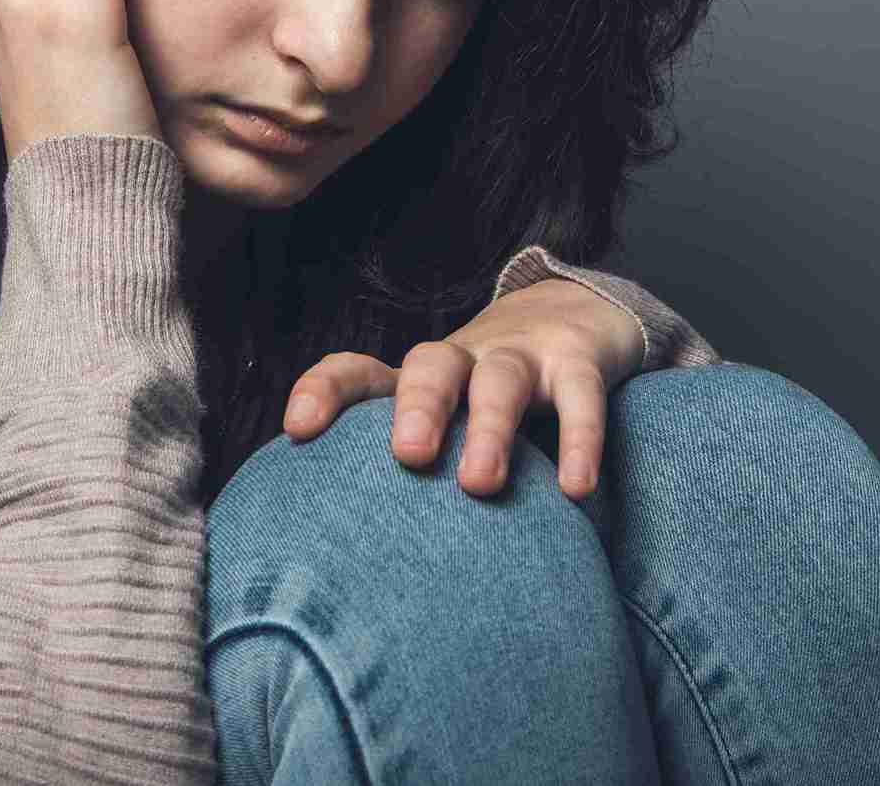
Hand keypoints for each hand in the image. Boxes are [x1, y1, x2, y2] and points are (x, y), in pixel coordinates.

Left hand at [281, 277, 645, 500]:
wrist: (577, 312)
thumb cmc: (490, 395)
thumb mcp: (448, 420)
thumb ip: (406, 477)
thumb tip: (353, 567)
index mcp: (420, 379)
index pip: (360, 373)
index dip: (326, 392)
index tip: (298, 430)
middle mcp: (465, 362)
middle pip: (432, 367)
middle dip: (419, 407)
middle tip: (410, 456)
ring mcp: (523, 358)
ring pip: (500, 380)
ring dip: (489, 427)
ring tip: (480, 483)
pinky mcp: (579, 363)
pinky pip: (581, 397)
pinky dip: (579, 439)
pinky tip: (575, 489)